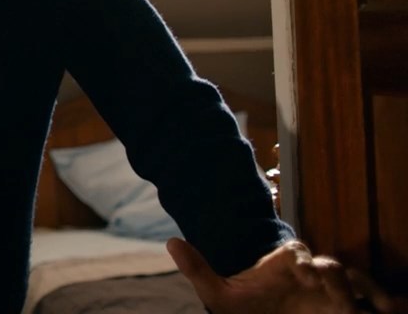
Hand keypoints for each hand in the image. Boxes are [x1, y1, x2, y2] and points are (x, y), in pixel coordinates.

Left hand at [169, 238, 396, 312]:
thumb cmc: (245, 305)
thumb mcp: (219, 293)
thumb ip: (198, 269)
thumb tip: (171, 243)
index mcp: (284, 262)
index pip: (298, 252)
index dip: (302, 260)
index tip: (302, 274)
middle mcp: (311, 272)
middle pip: (331, 265)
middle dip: (334, 275)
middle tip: (331, 293)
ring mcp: (330, 291)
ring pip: (354, 280)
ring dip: (359, 290)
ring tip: (354, 309)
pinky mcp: (341, 307)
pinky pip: (365, 300)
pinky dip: (374, 304)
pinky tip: (379, 312)